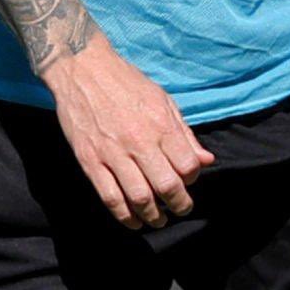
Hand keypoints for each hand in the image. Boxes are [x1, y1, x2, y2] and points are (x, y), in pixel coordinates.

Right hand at [44, 32, 215, 228]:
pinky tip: (133, 220)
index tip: (188, 180)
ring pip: (139, 198)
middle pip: (167, 187)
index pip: (188, 166)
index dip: (193, 179)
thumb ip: (185, 134)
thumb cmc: (127, 84)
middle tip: (180, 208)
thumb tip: (206, 161)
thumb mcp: (163, 101)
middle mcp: (139, 141)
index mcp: (160, 125)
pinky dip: (124, 216)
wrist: (83, 69)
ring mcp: (112, 153)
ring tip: (159, 219)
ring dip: (153, 216)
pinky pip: (110, 197)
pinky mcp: (90, 161)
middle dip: (179, 205)